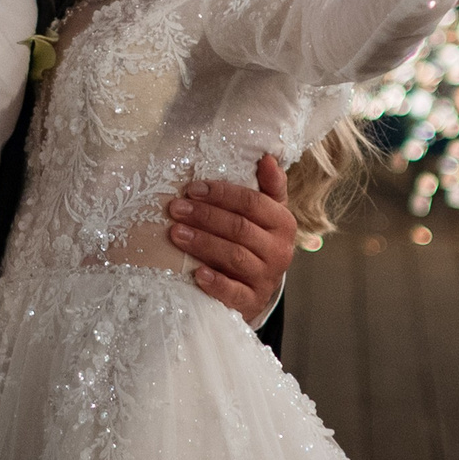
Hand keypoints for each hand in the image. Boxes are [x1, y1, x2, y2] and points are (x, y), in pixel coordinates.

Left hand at [167, 157, 297, 324]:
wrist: (256, 287)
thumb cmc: (255, 240)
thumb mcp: (265, 213)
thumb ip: (268, 186)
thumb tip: (267, 158)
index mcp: (283, 223)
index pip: (252, 203)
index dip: (221, 194)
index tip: (192, 188)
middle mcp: (279, 251)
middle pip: (239, 228)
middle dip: (205, 216)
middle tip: (175, 208)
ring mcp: (266, 278)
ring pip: (234, 257)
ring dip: (202, 243)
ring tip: (176, 233)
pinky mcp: (252, 302)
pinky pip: (234, 292)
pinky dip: (215, 283)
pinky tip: (196, 273)